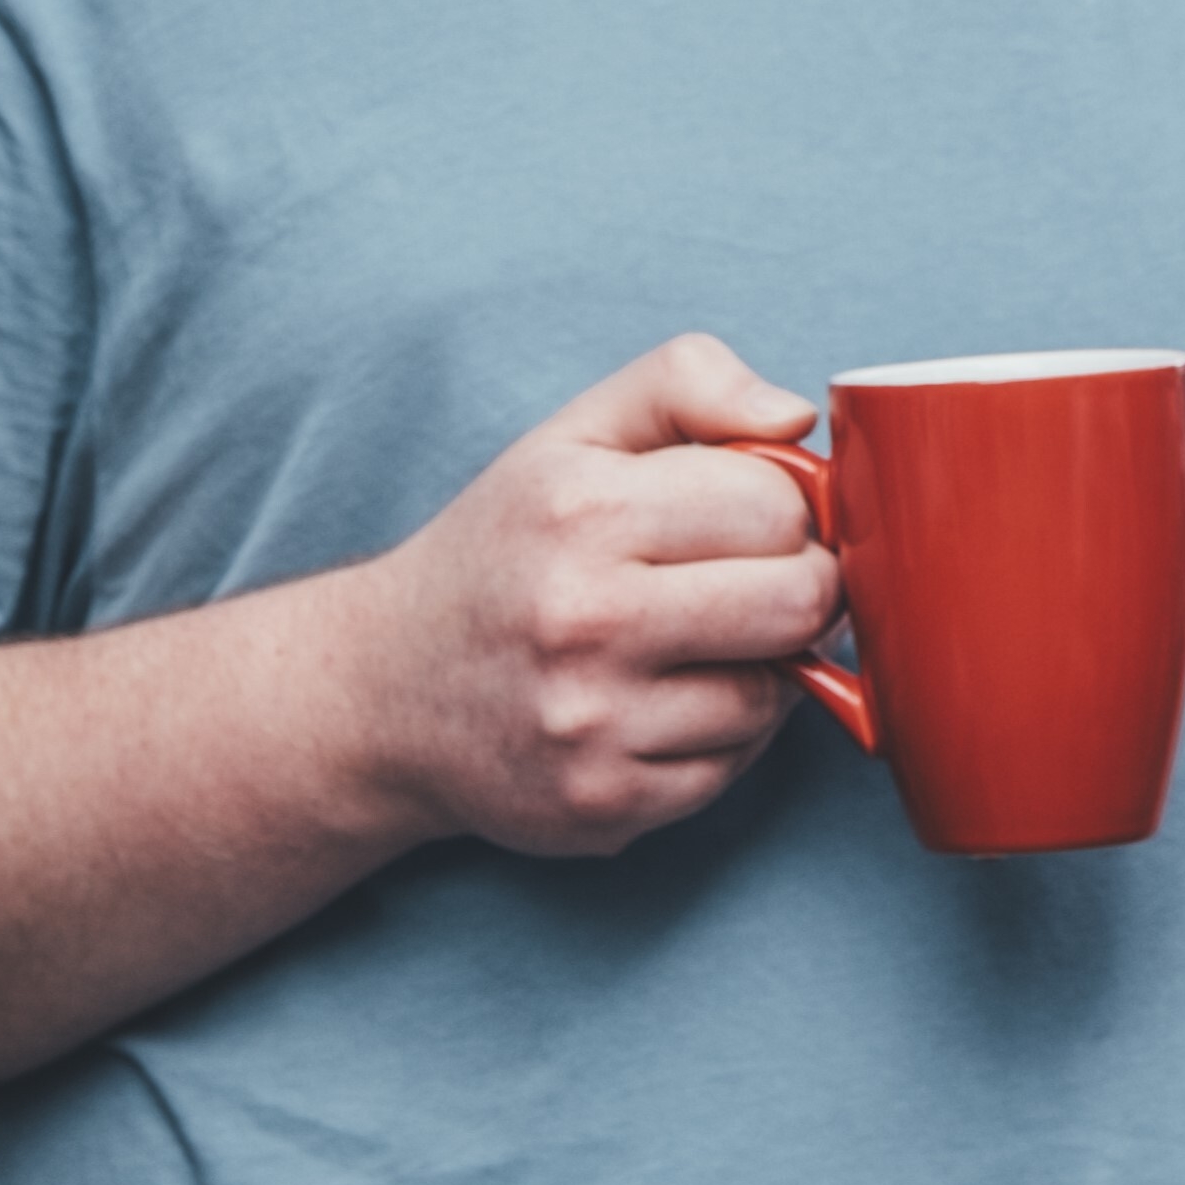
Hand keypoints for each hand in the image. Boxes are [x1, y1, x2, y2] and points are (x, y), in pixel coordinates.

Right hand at [342, 334, 841, 854]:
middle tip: (753, 584)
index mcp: (580, 509)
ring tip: (697, 645)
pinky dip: (720, 738)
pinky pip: (731, 767)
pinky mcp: (602, 803)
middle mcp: (582, 617)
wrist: (385, 689)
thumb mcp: (575, 434)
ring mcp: (591, 721)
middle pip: (799, 601)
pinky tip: (665, 705)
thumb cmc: (506, 549)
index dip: (782, 508)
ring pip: (773, 694)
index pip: (777, 504)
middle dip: (798, 587)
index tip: (745, 521)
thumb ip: (688, 381)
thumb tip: (796, 418)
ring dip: (759, 669)